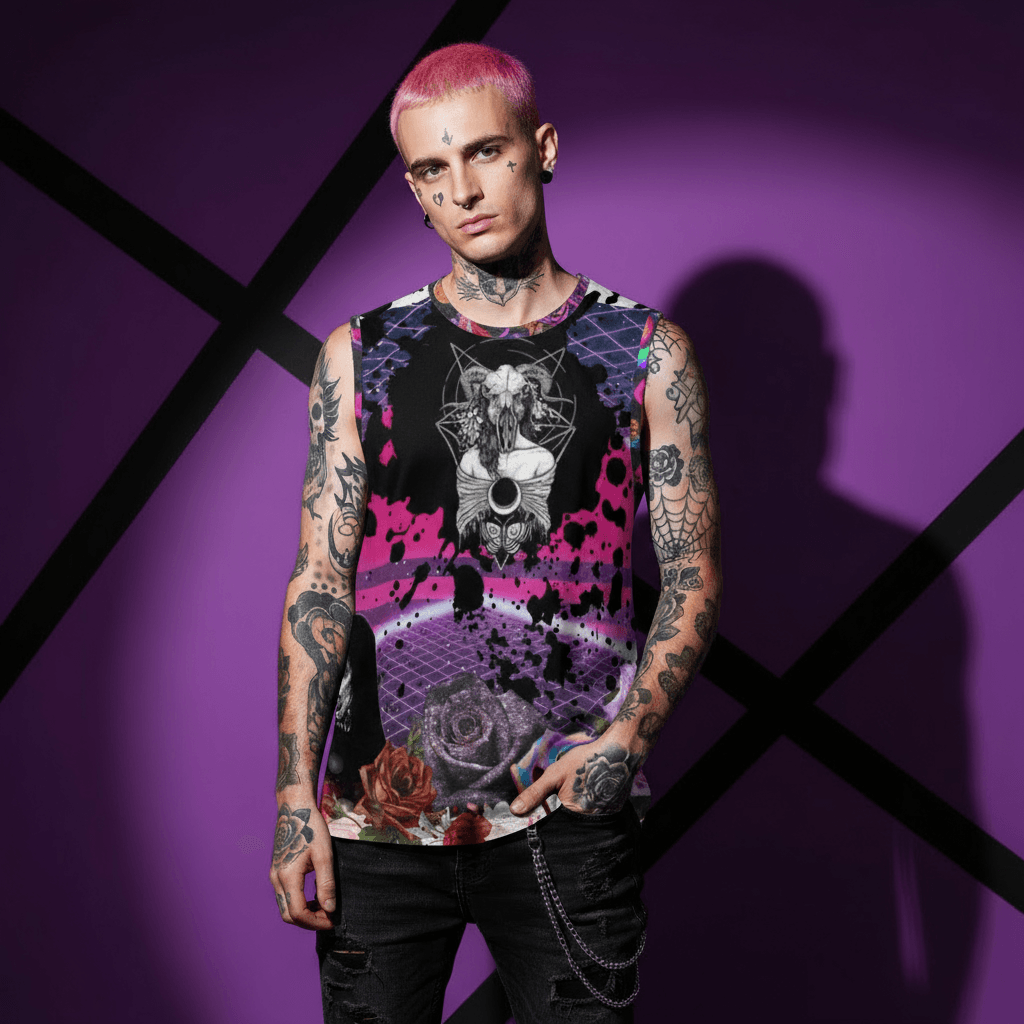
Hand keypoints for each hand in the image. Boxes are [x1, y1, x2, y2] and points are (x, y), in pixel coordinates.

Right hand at [269, 798, 336, 929]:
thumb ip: (326, 884)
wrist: (295, 809)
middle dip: (309, 921)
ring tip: (324, 908)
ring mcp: (274, 875)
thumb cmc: (312, 828)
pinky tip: (313, 897)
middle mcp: (276, 879)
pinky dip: (297, 903)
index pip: (298, 913)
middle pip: (288, 915)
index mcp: (287, 876)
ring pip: (285, 907)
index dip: (316, 922)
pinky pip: (284, 896)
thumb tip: (330, 909)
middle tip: (329, 918)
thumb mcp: (324, 855)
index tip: (332, 920)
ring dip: (303, 913)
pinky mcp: (276, 871)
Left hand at [509, 736, 643, 816]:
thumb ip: (535, 794)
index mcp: (571, 813)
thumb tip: (514, 811)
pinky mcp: (613, 812)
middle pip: (568, 820)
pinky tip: (592, 788)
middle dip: (563, 808)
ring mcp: (603, 817)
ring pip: (582, 817)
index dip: (549, 810)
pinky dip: (592, 804)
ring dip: (578, 806)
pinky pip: (597, 813)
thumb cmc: (584, 761)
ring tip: (582, 787)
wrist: (620, 752)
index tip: (551, 798)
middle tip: (569, 788)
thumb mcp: (555, 774)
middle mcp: (588, 821)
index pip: (553, 821)